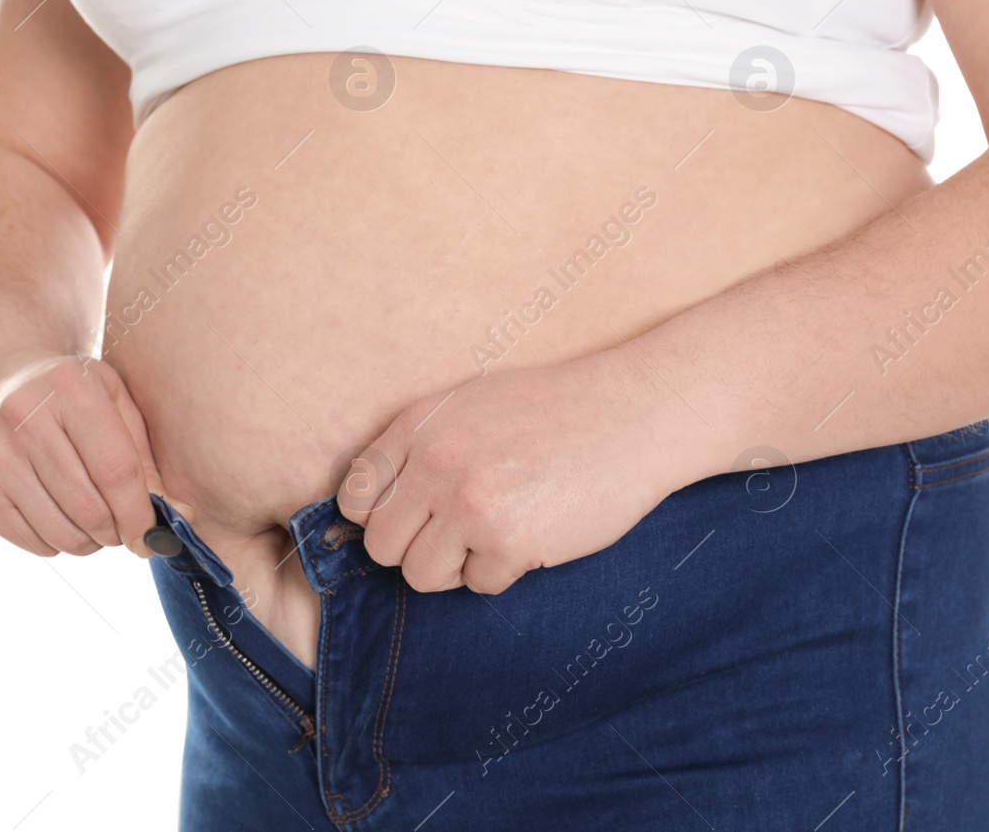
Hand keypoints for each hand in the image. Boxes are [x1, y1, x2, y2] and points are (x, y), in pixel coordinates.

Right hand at [0, 353, 183, 557]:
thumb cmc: (74, 395)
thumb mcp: (117, 403)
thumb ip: (146, 458)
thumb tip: (179, 516)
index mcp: (69, 391)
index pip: (115, 470)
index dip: (140, 512)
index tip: (154, 534)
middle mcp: (22, 421)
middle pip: (88, 508)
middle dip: (118, 531)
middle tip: (126, 527)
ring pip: (60, 533)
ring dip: (91, 542)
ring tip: (98, 522)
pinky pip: (31, 543)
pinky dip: (58, 543)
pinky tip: (64, 517)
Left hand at [337, 351, 691, 594]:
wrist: (634, 413)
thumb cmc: (557, 410)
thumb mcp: (473, 405)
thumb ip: (420, 447)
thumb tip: (370, 506)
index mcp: (419, 424)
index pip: (354, 496)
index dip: (381, 516)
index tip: (413, 518)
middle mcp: (435, 462)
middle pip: (382, 546)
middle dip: (417, 548)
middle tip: (461, 532)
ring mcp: (470, 504)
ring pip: (422, 575)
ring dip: (457, 566)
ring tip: (498, 532)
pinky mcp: (508, 541)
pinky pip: (480, 584)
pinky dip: (506, 569)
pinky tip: (537, 531)